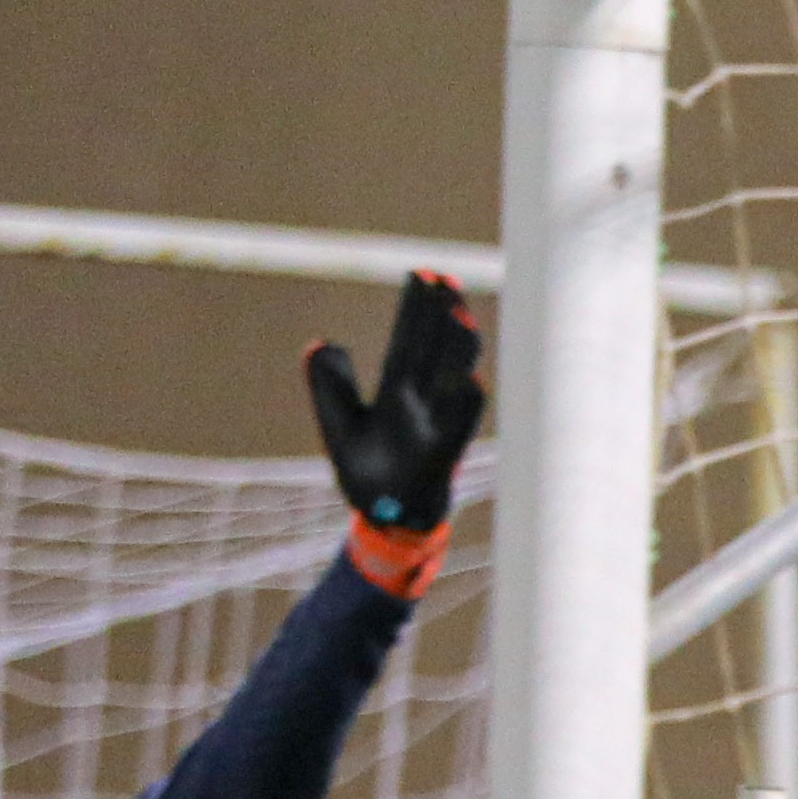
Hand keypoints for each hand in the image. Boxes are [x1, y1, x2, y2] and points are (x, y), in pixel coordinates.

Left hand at [307, 273, 485, 537]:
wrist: (383, 525)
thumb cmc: (368, 477)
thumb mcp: (340, 425)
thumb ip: (330, 386)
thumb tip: (324, 343)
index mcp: (396, 394)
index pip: (407, 341)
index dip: (415, 309)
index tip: (424, 273)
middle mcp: (419, 406)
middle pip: (431, 352)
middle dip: (439, 317)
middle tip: (447, 278)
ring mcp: (432, 431)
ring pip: (448, 382)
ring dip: (456, 351)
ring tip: (460, 316)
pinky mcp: (436, 461)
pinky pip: (455, 431)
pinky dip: (463, 407)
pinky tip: (472, 380)